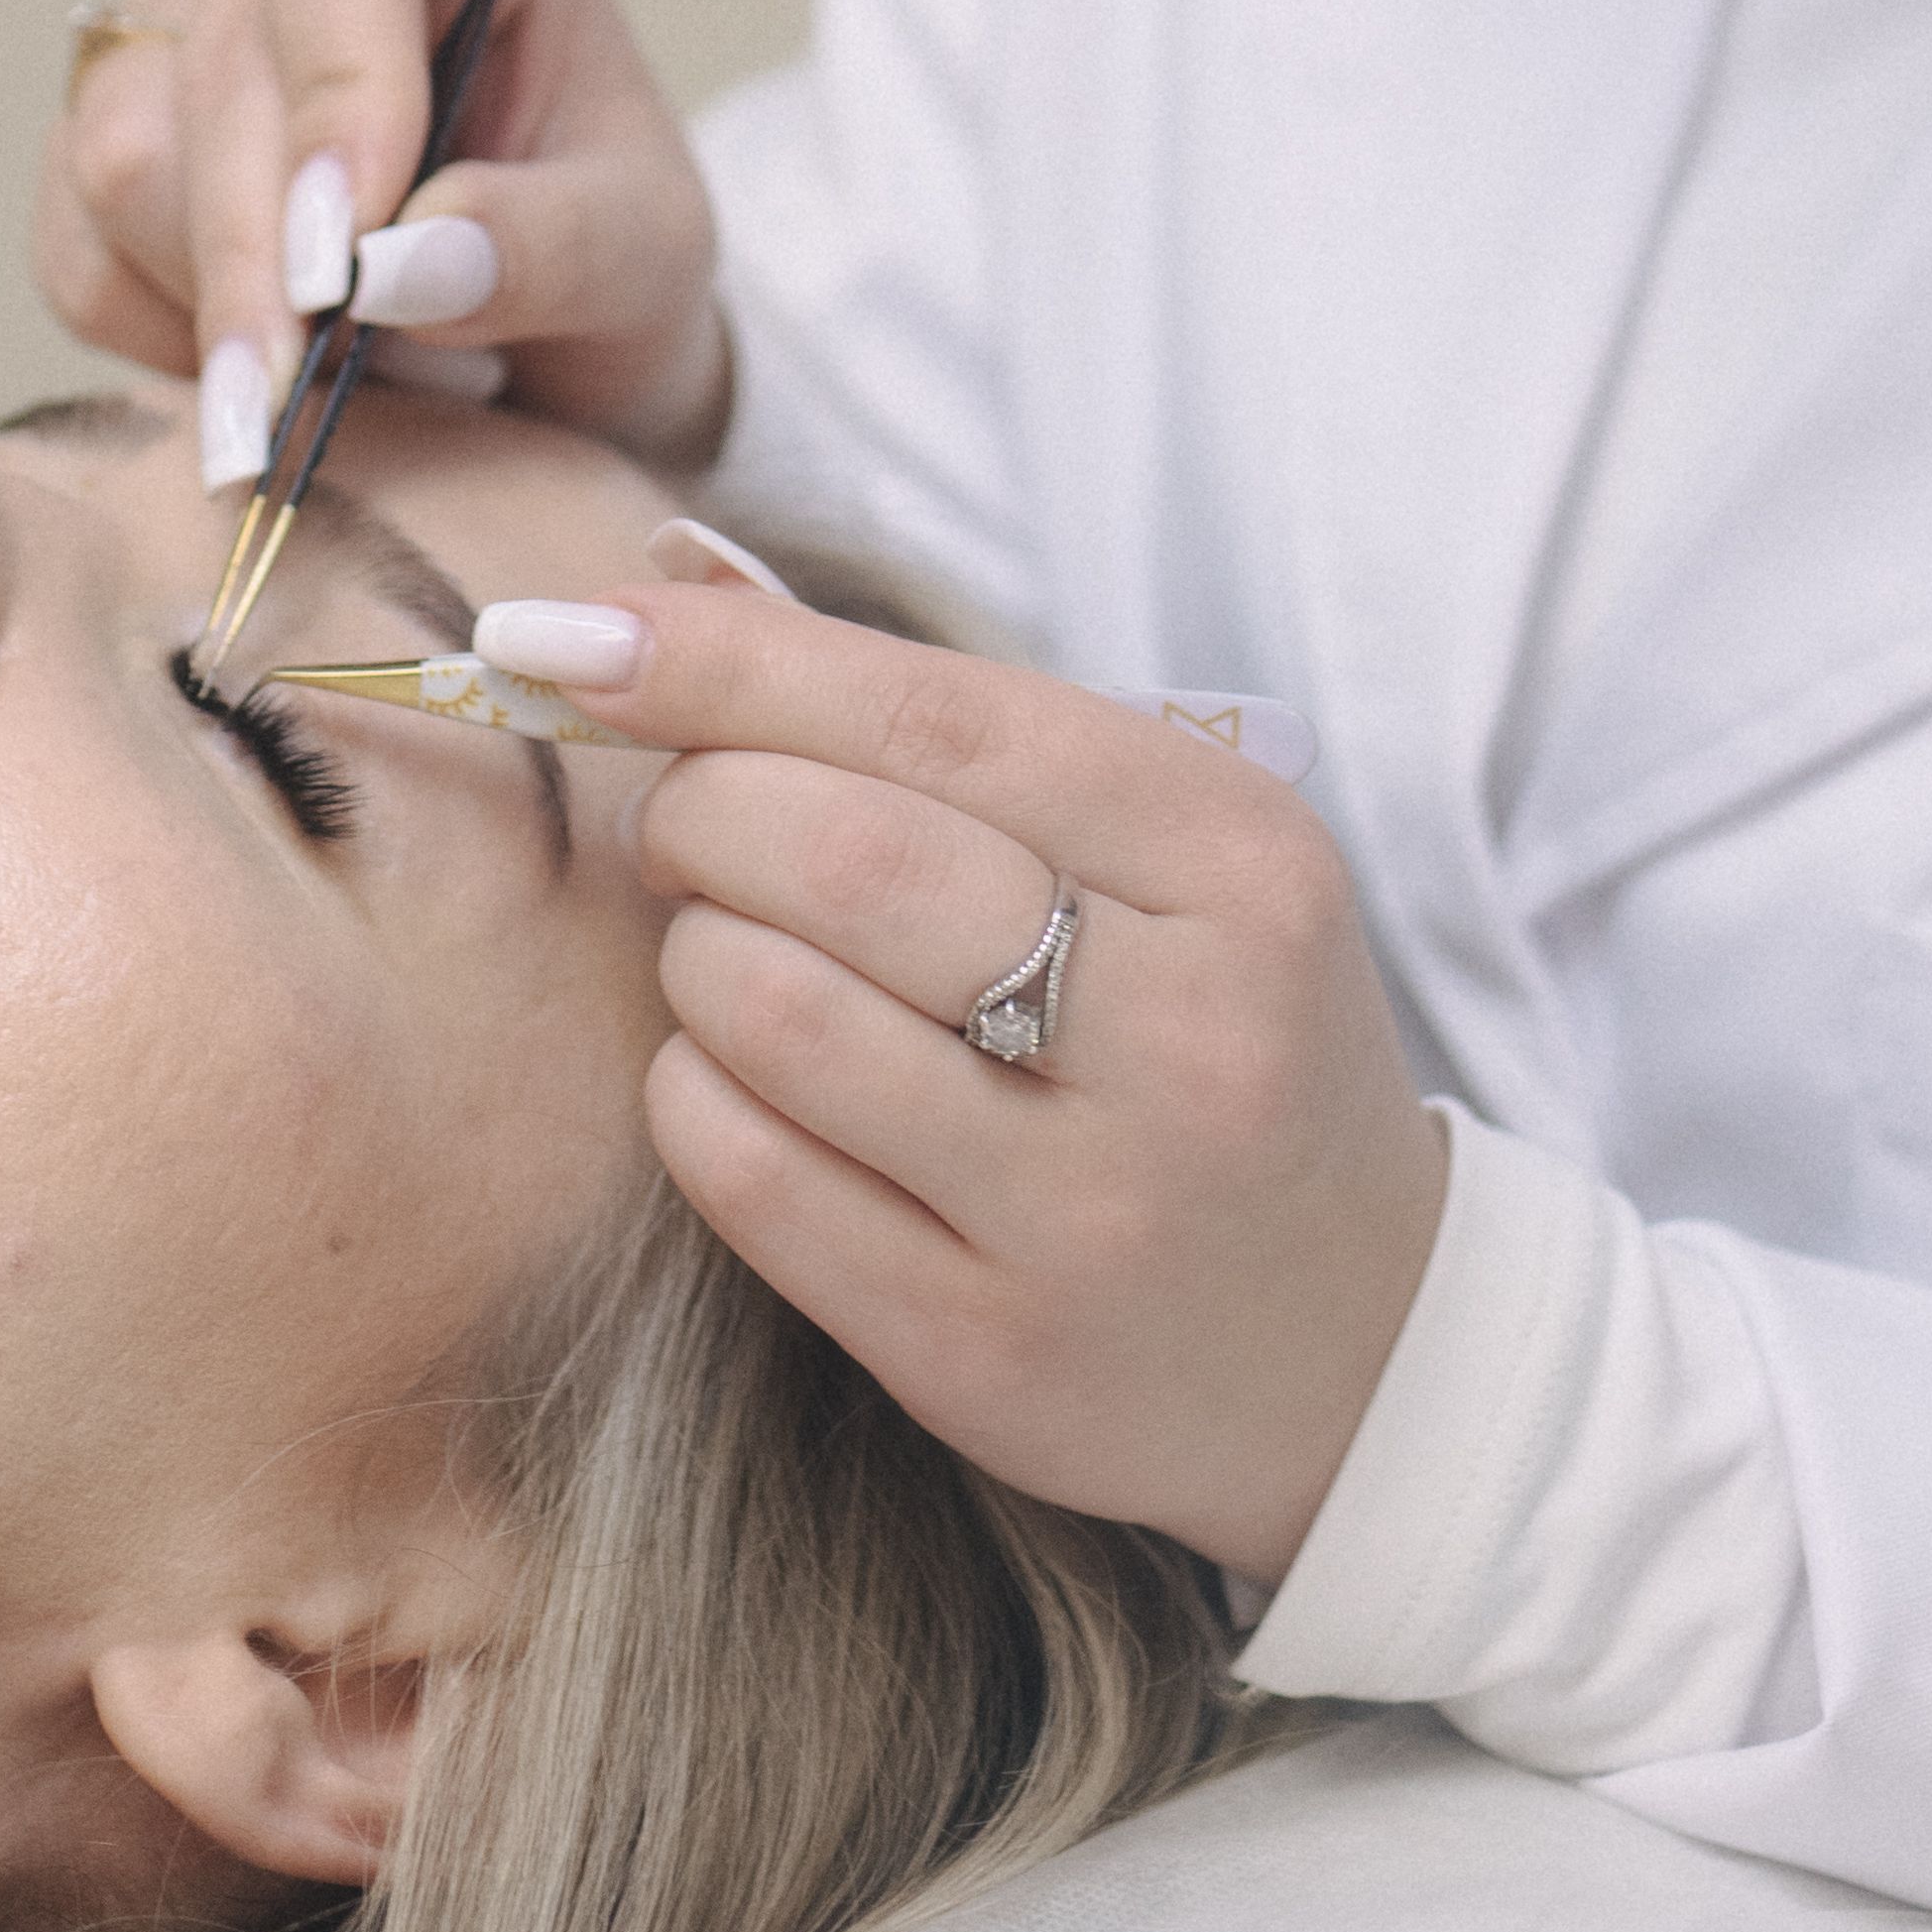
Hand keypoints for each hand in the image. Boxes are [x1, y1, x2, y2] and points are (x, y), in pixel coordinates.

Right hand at [36, 0, 729, 466]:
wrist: (558, 337)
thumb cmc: (613, 250)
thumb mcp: (646, 255)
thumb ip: (548, 245)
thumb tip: (394, 269)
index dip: (332, 84)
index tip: (345, 259)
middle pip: (218, 54)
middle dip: (254, 252)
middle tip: (298, 408)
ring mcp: (188, 18)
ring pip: (122, 151)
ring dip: (215, 303)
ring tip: (344, 384)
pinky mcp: (117, 129)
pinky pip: (75, 244)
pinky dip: (157, 340)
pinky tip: (268, 375)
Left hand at [542, 585, 1447, 1592]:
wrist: (1363, 1347)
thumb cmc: (1216, 1035)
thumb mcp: (1162, 847)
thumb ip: (935, 714)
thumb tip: (669, 579)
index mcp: (1239, 861)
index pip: (935, 714)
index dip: (724, 661)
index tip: (569, 631)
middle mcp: (1186, 1034)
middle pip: (836, 854)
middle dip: (697, 809)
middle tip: (688, 821)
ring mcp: (1087, 1211)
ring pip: (769, 1010)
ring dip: (693, 953)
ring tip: (732, 949)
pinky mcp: (985, 1352)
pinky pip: (746, 1175)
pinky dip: (694, 1090)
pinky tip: (743, 1073)